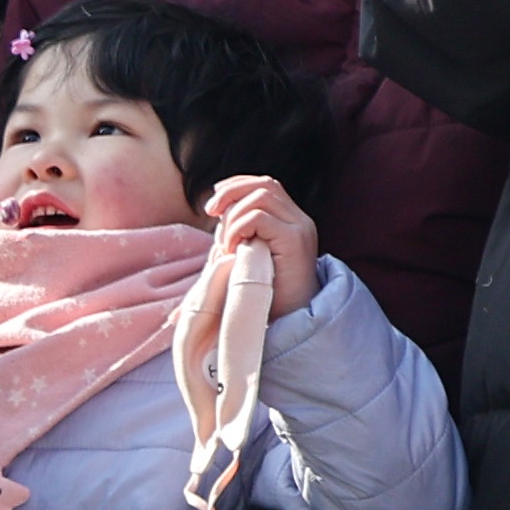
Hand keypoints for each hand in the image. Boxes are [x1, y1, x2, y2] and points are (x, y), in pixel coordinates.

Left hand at [208, 173, 322, 323]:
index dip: (236, 185)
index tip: (213, 204)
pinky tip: (232, 250)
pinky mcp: (295, 241)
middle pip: (264, 184)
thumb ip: (237, 238)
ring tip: (225, 245)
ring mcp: (300, 229)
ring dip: (232, 217)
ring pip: (261, 197)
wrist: (292, 326)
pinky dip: (238, 229)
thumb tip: (212, 218)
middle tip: (209, 212)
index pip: (265, 185)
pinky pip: (259, 218)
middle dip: (230, 192)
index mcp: (291, 222)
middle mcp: (300, 221)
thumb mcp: (248, 261)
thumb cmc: (266, 299)